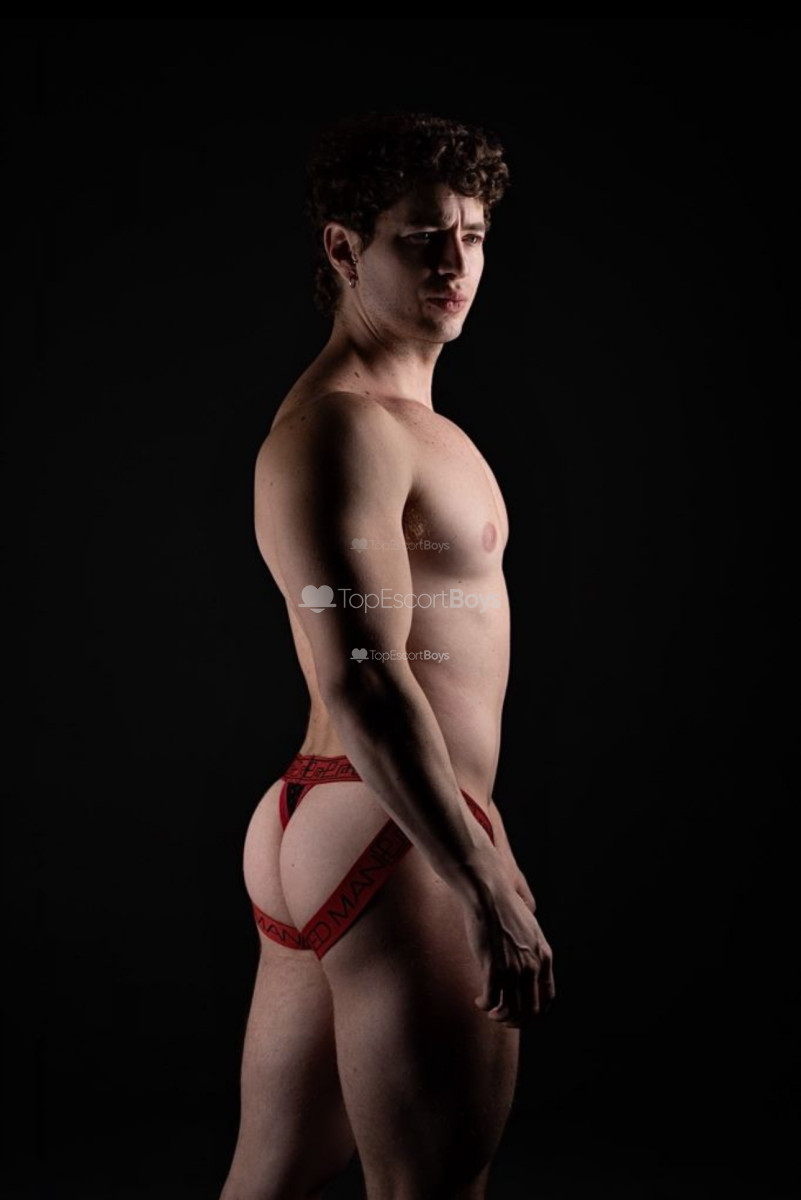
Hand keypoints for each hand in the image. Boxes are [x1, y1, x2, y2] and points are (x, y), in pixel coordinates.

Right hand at [460, 853, 554, 1027]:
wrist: (489, 894)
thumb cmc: (504, 906)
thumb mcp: (529, 926)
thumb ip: (532, 946)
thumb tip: (528, 958)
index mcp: (544, 956)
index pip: (547, 998)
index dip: (535, 1012)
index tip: (521, 1012)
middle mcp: (532, 966)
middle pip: (530, 1010)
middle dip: (516, 1019)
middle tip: (502, 1017)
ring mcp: (514, 968)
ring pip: (511, 1010)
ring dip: (500, 1016)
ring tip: (490, 1011)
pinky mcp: (493, 968)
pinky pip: (492, 1000)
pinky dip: (486, 1005)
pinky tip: (480, 1000)